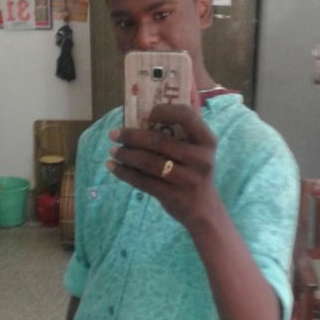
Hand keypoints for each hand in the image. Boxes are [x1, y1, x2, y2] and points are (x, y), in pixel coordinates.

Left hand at [107, 103, 218, 227]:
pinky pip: (144, 182)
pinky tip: (113, 166)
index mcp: (207, 140)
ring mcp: (188, 179)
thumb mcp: (198, 149)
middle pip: (159, 141)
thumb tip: (148, 109)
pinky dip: (125, 173)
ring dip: (126, 154)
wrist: (204, 209)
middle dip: (132, 136)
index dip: (164, 111)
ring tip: (112, 150)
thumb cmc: (195, 171)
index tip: (144, 114)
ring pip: (148, 162)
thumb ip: (182, 130)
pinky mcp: (174, 196)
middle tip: (114, 134)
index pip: (186, 116)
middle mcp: (201, 159)